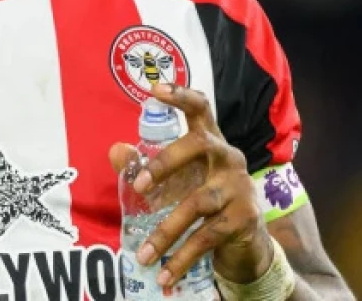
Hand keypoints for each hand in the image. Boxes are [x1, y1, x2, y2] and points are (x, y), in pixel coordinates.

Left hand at [109, 84, 274, 288]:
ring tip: (142, 254)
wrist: (244, 241)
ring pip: (198, 203)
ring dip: (165, 231)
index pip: (201, 108)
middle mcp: (229, 157)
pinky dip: (182, 258)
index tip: (154, 88)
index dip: (180, 95)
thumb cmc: (202, 197)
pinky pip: (207, 237)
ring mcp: (240, 187)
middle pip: (198, 146)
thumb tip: (116, 151)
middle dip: (164, 164)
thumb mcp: (175, 180)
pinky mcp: (245, 218)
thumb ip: (143, 165)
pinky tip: (165, 274)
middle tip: (136, 187)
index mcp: (210, 141)